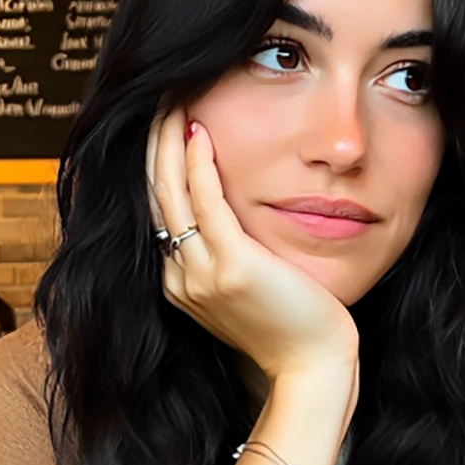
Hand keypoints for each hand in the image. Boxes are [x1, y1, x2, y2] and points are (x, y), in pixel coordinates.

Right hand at [146, 107, 359, 382]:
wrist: (312, 367)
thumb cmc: (293, 328)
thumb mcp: (250, 288)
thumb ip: (231, 254)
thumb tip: (232, 217)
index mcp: (180, 283)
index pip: (158, 209)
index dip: (155, 162)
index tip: (161, 123)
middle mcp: (181, 278)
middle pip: (154, 195)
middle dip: (152, 143)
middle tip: (158, 97)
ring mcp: (202, 275)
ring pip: (170, 193)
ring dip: (167, 141)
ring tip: (172, 99)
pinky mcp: (233, 268)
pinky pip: (206, 204)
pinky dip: (198, 166)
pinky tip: (200, 132)